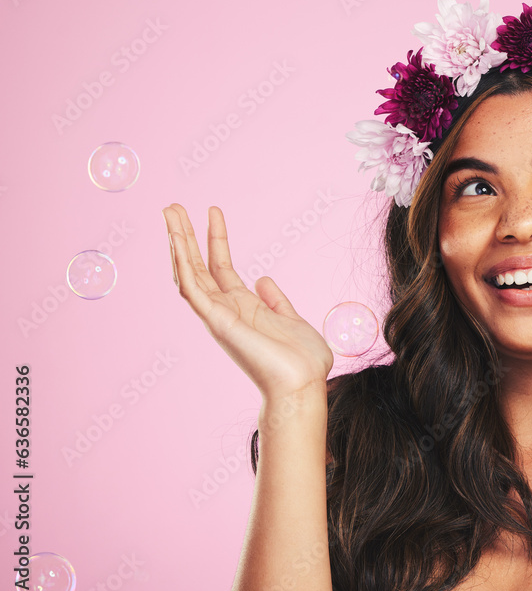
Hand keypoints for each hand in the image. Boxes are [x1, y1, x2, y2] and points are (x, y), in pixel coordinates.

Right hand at [162, 204, 333, 401]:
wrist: (303, 385)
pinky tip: (176, 243)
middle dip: (185, 235)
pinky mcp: (218, 323)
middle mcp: (226, 310)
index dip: (215, 238)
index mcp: (243, 307)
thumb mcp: (292, 320)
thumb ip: (276, 300)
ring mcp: (219, 316)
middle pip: (197, 265)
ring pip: (188, 273)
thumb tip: (263, 279)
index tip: (213, 211)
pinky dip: (182, 266)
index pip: (220, 267)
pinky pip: (193, 291)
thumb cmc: (301, 361)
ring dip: (177, 243)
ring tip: (169, 212)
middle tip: (172, 206)